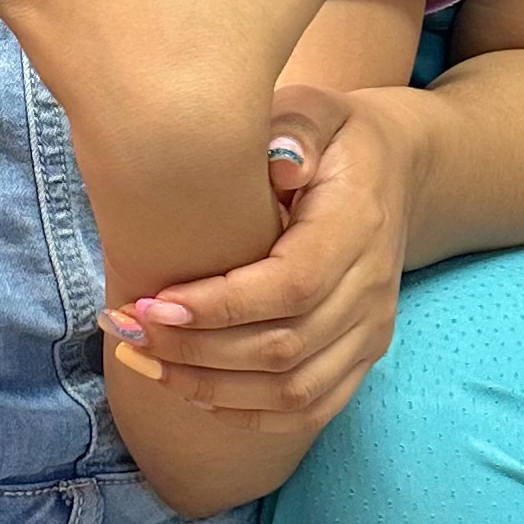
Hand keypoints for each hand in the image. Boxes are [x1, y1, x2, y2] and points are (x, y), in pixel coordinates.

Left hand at [113, 87, 422, 431]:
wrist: (395, 171)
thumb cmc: (334, 139)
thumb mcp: (317, 110)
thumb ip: (296, 128)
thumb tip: (279, 163)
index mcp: (357, 226)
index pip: (292, 285)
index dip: (220, 307)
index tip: (153, 303)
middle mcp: (372, 289)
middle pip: (285, 348)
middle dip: (196, 350)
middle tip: (128, 331)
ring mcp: (371, 331)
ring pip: (293, 391)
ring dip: (210, 388)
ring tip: (145, 362)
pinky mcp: (361, 358)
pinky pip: (307, 409)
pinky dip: (244, 413)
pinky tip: (188, 390)